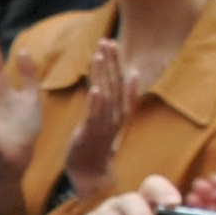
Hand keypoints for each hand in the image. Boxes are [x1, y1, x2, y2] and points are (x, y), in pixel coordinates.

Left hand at [61, 40, 133, 201]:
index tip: (112, 43)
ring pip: (105, 95)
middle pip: (114, 83)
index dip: (117, 62)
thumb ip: (113, 98)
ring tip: (98, 56)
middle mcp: (115, 115)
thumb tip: (124, 75)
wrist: (91, 172)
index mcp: (120, 109)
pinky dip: (95, 103)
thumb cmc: (96, 143)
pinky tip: (95, 89)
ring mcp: (104, 124)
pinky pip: (94, 117)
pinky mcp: (90, 134)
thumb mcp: (106, 117)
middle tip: (106, 42)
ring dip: (102, 75)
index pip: (120, 80)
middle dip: (110, 62)